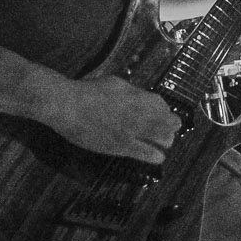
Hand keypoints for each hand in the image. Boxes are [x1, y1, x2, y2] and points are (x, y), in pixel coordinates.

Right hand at [36, 76, 178, 164]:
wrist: (68, 106)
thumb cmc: (88, 91)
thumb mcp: (116, 83)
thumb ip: (133, 93)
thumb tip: (142, 99)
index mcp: (139, 96)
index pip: (162, 105)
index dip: (165, 110)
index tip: (164, 114)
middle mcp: (141, 113)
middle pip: (169, 123)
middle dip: (171, 126)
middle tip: (168, 130)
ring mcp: (133, 131)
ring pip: (163, 139)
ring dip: (165, 141)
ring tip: (163, 143)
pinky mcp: (122, 147)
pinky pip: (147, 154)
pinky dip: (155, 155)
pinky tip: (158, 156)